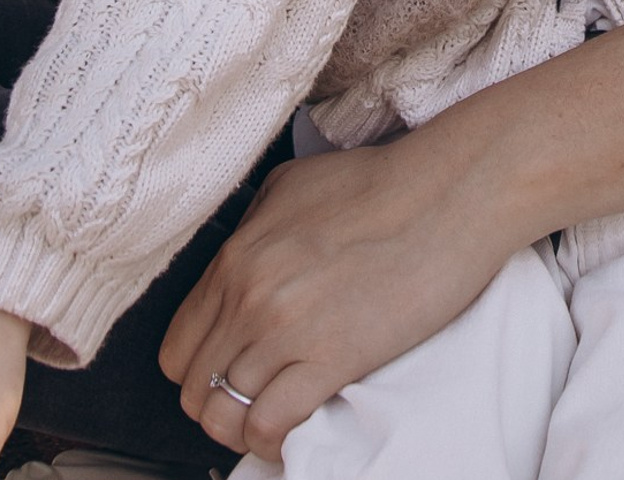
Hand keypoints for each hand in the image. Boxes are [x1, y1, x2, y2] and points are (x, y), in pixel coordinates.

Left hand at [160, 141, 526, 463]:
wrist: (446, 193)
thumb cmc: (381, 183)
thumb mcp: (293, 185)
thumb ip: (252, 227)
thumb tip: (239, 263)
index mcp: (236, 256)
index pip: (177, 347)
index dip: (198, 370)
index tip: (226, 374)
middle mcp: (249, 296)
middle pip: (194, 390)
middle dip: (219, 403)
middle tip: (254, 401)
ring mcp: (286, 330)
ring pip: (224, 416)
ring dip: (245, 428)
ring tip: (274, 420)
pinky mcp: (331, 357)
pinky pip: (270, 426)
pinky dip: (275, 441)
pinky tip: (298, 427)